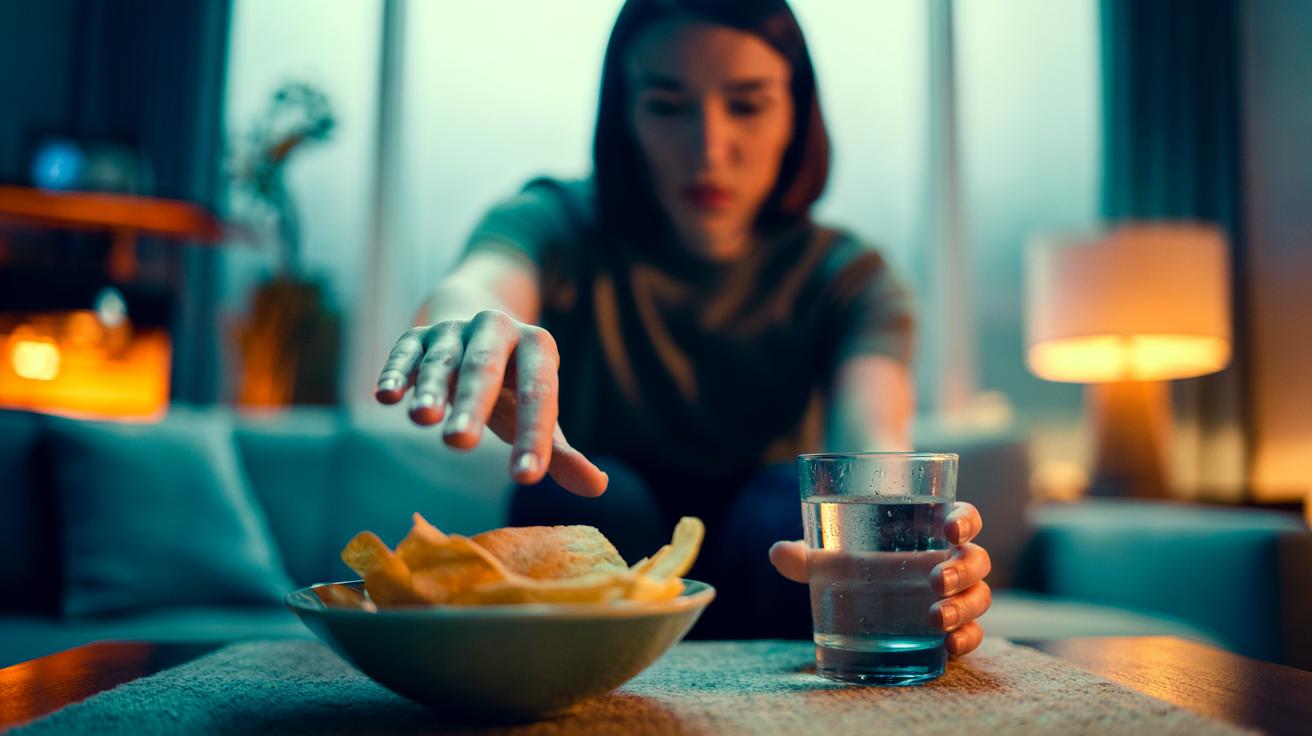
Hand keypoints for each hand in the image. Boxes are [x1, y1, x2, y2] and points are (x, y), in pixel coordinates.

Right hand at [373, 309, 607, 496]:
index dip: (533, 436)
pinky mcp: (418, 335)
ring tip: (422, 420)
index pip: (538, 393)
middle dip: (472, 404)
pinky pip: (405, 350)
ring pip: (442, 359)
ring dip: (430, 388)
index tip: (526, 477)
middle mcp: (496, 329)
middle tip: (460, 444)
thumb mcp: (537, 413)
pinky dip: (396, 372)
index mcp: (536, 346)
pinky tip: (386, 397)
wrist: (475, 332)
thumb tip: (598, 487)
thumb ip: (560, 452)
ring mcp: (454, 330)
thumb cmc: (512, 388)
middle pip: (484, 368)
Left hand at [768, 501, 990, 656]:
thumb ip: (807, 555)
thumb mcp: (832, 554)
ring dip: (965, 608)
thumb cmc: (855, 555)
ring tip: (937, 619)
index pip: (965, 518)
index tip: (950, 531)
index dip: (966, 522)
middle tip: (934, 581)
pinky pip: (974, 632)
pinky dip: (967, 639)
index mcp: (934, 528)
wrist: (867, 582)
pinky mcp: (952, 625)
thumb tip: (777, 554)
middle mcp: (953, 559)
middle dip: (962, 572)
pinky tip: (950, 648)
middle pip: (977, 561)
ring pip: (980, 597)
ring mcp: (956, 594)